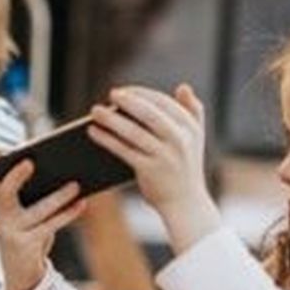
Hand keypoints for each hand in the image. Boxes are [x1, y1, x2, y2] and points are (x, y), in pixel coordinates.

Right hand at [0, 156, 85, 289]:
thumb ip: (33, 196)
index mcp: (0, 206)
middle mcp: (0, 218)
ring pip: (36, 210)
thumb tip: (65, 177)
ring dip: (57, 197)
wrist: (23, 274)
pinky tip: (81, 204)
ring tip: (76, 184)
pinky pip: (50, 226)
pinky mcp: (25, 246)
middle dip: (15, 178)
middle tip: (30, 162)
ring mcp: (11, 233)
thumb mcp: (26, 216)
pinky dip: (67, 214)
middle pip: (4, 194)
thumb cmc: (29, 236)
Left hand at [87, 84, 220, 251]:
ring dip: (112, 119)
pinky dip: (107, 139)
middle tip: (110, 94)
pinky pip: (123, 150)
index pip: (164, 103)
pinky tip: (93, 132)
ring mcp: (164, 156)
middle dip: (128, 101)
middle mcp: (180, 140)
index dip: (142, 94)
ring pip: (134, 132)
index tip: (123, 90)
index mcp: (190, 128)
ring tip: (95, 111)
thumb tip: (183, 86)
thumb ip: (193, 111)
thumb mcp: (195, 138)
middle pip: (150, 114)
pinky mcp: (149, 170)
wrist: (185, 203)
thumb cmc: (184, 167)